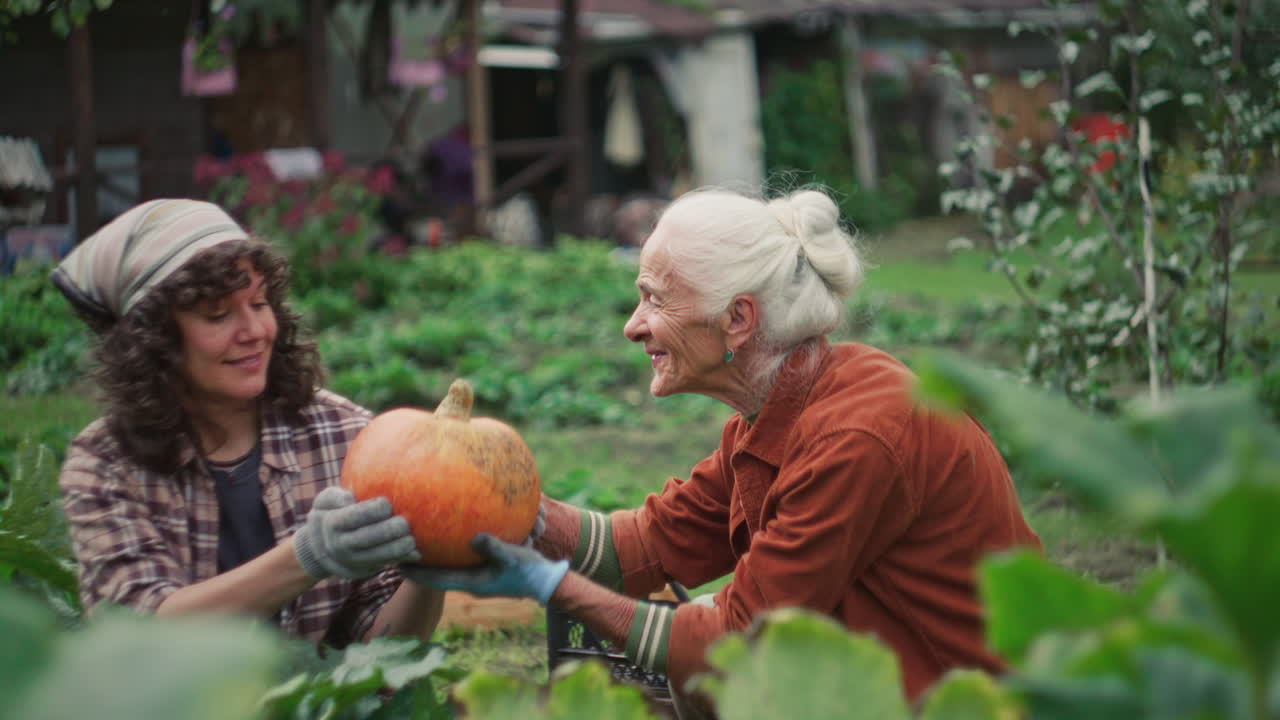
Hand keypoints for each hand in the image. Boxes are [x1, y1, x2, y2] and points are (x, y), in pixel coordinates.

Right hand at [294, 487, 420, 579]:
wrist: (321, 546)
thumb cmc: (331, 513)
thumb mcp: (325, 501)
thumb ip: (336, 496)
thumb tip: (351, 498)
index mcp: (332, 524)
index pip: (352, 517)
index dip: (370, 511)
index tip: (386, 503)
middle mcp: (340, 545)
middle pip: (365, 539)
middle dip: (386, 532)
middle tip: (404, 523)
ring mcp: (351, 560)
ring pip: (375, 557)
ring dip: (396, 550)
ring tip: (412, 540)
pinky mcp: (363, 570)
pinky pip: (383, 565)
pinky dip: (400, 560)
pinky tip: (416, 553)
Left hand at [400, 533, 568, 605]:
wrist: (546, 581)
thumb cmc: (530, 571)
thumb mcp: (513, 556)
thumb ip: (493, 548)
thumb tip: (474, 537)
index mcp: (470, 583)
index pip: (433, 580)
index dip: (413, 573)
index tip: (394, 562)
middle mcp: (468, 582)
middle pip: (434, 575)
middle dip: (417, 563)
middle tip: (396, 548)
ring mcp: (476, 577)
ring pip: (446, 568)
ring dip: (431, 558)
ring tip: (415, 541)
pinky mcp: (485, 570)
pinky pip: (460, 560)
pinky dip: (451, 550)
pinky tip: (451, 534)